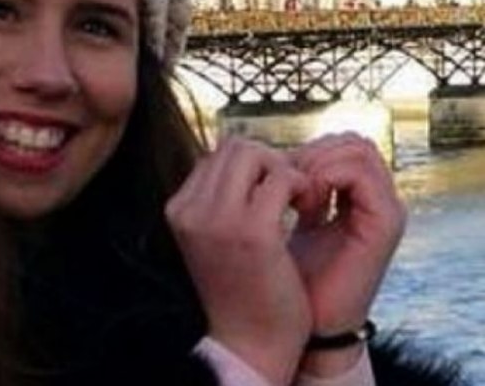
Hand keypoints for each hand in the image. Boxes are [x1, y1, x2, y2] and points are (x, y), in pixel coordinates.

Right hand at [166, 137, 311, 385]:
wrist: (252, 341)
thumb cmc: (242, 288)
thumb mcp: (214, 237)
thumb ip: (220, 198)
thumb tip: (246, 155)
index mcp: (178, 209)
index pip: (215, 155)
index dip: (251, 167)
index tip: (272, 195)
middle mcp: (190, 209)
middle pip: (234, 146)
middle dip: (269, 161)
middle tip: (290, 194)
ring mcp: (217, 218)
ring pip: (255, 153)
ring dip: (284, 170)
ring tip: (298, 202)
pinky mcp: (252, 230)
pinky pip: (283, 179)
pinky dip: (302, 187)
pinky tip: (308, 212)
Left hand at [290, 133, 405, 375]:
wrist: (309, 325)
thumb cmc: (290, 275)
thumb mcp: (281, 222)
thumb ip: (285, 187)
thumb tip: (261, 152)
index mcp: (353, 194)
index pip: (339, 142)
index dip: (303, 149)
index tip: (275, 179)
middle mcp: (375, 196)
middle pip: (350, 140)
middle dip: (309, 153)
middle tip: (283, 185)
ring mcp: (385, 207)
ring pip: (357, 149)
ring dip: (316, 164)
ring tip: (294, 197)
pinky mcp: (386, 223)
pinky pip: (360, 174)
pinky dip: (326, 177)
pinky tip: (305, 205)